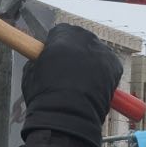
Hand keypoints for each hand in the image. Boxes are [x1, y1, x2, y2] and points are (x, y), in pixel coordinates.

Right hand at [20, 23, 122, 146]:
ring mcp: (101, 52)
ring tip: (81, 81)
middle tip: (69, 69)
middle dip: (75, 49)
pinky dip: (103, 71)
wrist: (68, 116)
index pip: (60, 30)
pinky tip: (94, 85)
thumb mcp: (30, 73)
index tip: (54, 55)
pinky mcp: (115, 66)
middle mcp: (83, 40)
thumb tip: (43, 58)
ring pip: (95, 50)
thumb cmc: (44, 97)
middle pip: (80, 37)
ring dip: (89, 60)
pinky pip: (108, 63)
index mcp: (60, 38)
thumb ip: (39, 59)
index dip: (56, 43)